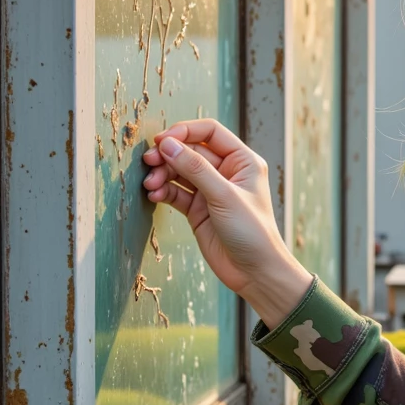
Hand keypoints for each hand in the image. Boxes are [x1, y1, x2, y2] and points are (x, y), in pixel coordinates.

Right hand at [142, 120, 312, 328]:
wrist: (255, 272)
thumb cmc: (252, 232)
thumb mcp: (224, 196)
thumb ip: (196, 169)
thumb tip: (168, 144)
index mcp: (242, 161)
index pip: (210, 132)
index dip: (184, 131)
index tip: (163, 141)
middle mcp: (226, 172)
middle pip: (190, 151)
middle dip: (168, 155)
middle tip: (149, 162)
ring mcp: (210, 190)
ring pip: (180, 172)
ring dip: (162, 174)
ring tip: (150, 184)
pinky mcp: (198, 209)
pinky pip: (176, 192)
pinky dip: (164, 191)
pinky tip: (154, 195)